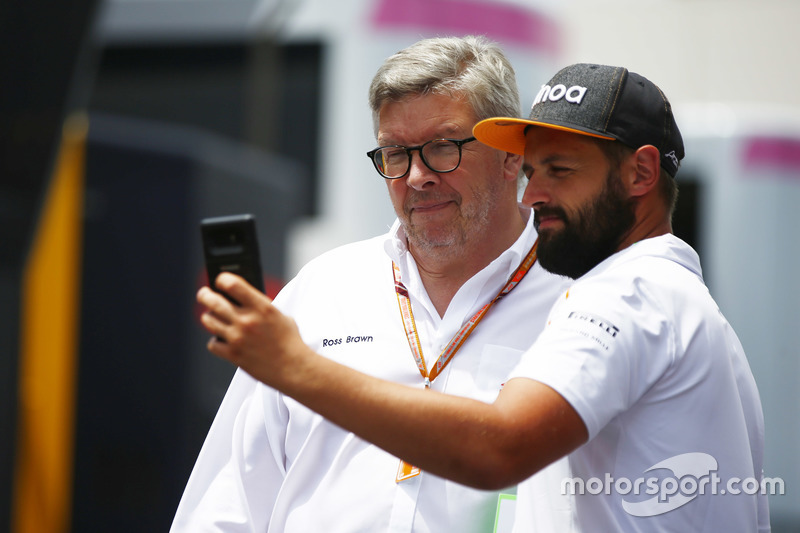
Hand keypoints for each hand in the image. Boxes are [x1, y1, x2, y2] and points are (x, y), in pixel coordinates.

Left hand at [196, 272, 307, 386]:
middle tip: (204, 294)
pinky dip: (215, 341)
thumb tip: (243, 300)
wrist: (294, 368)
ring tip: (211, 316)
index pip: (233, 284)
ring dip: (208, 316)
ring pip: (209, 320)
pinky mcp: (233, 355)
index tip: (220, 280)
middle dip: (205, 295)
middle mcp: (247, 320)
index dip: (222, 279)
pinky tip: (221, 339)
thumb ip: (261, 307)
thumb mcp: (280, 316)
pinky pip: (212, 343)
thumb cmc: (290, 342)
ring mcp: (238, 338)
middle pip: (213, 301)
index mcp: (262, 307)